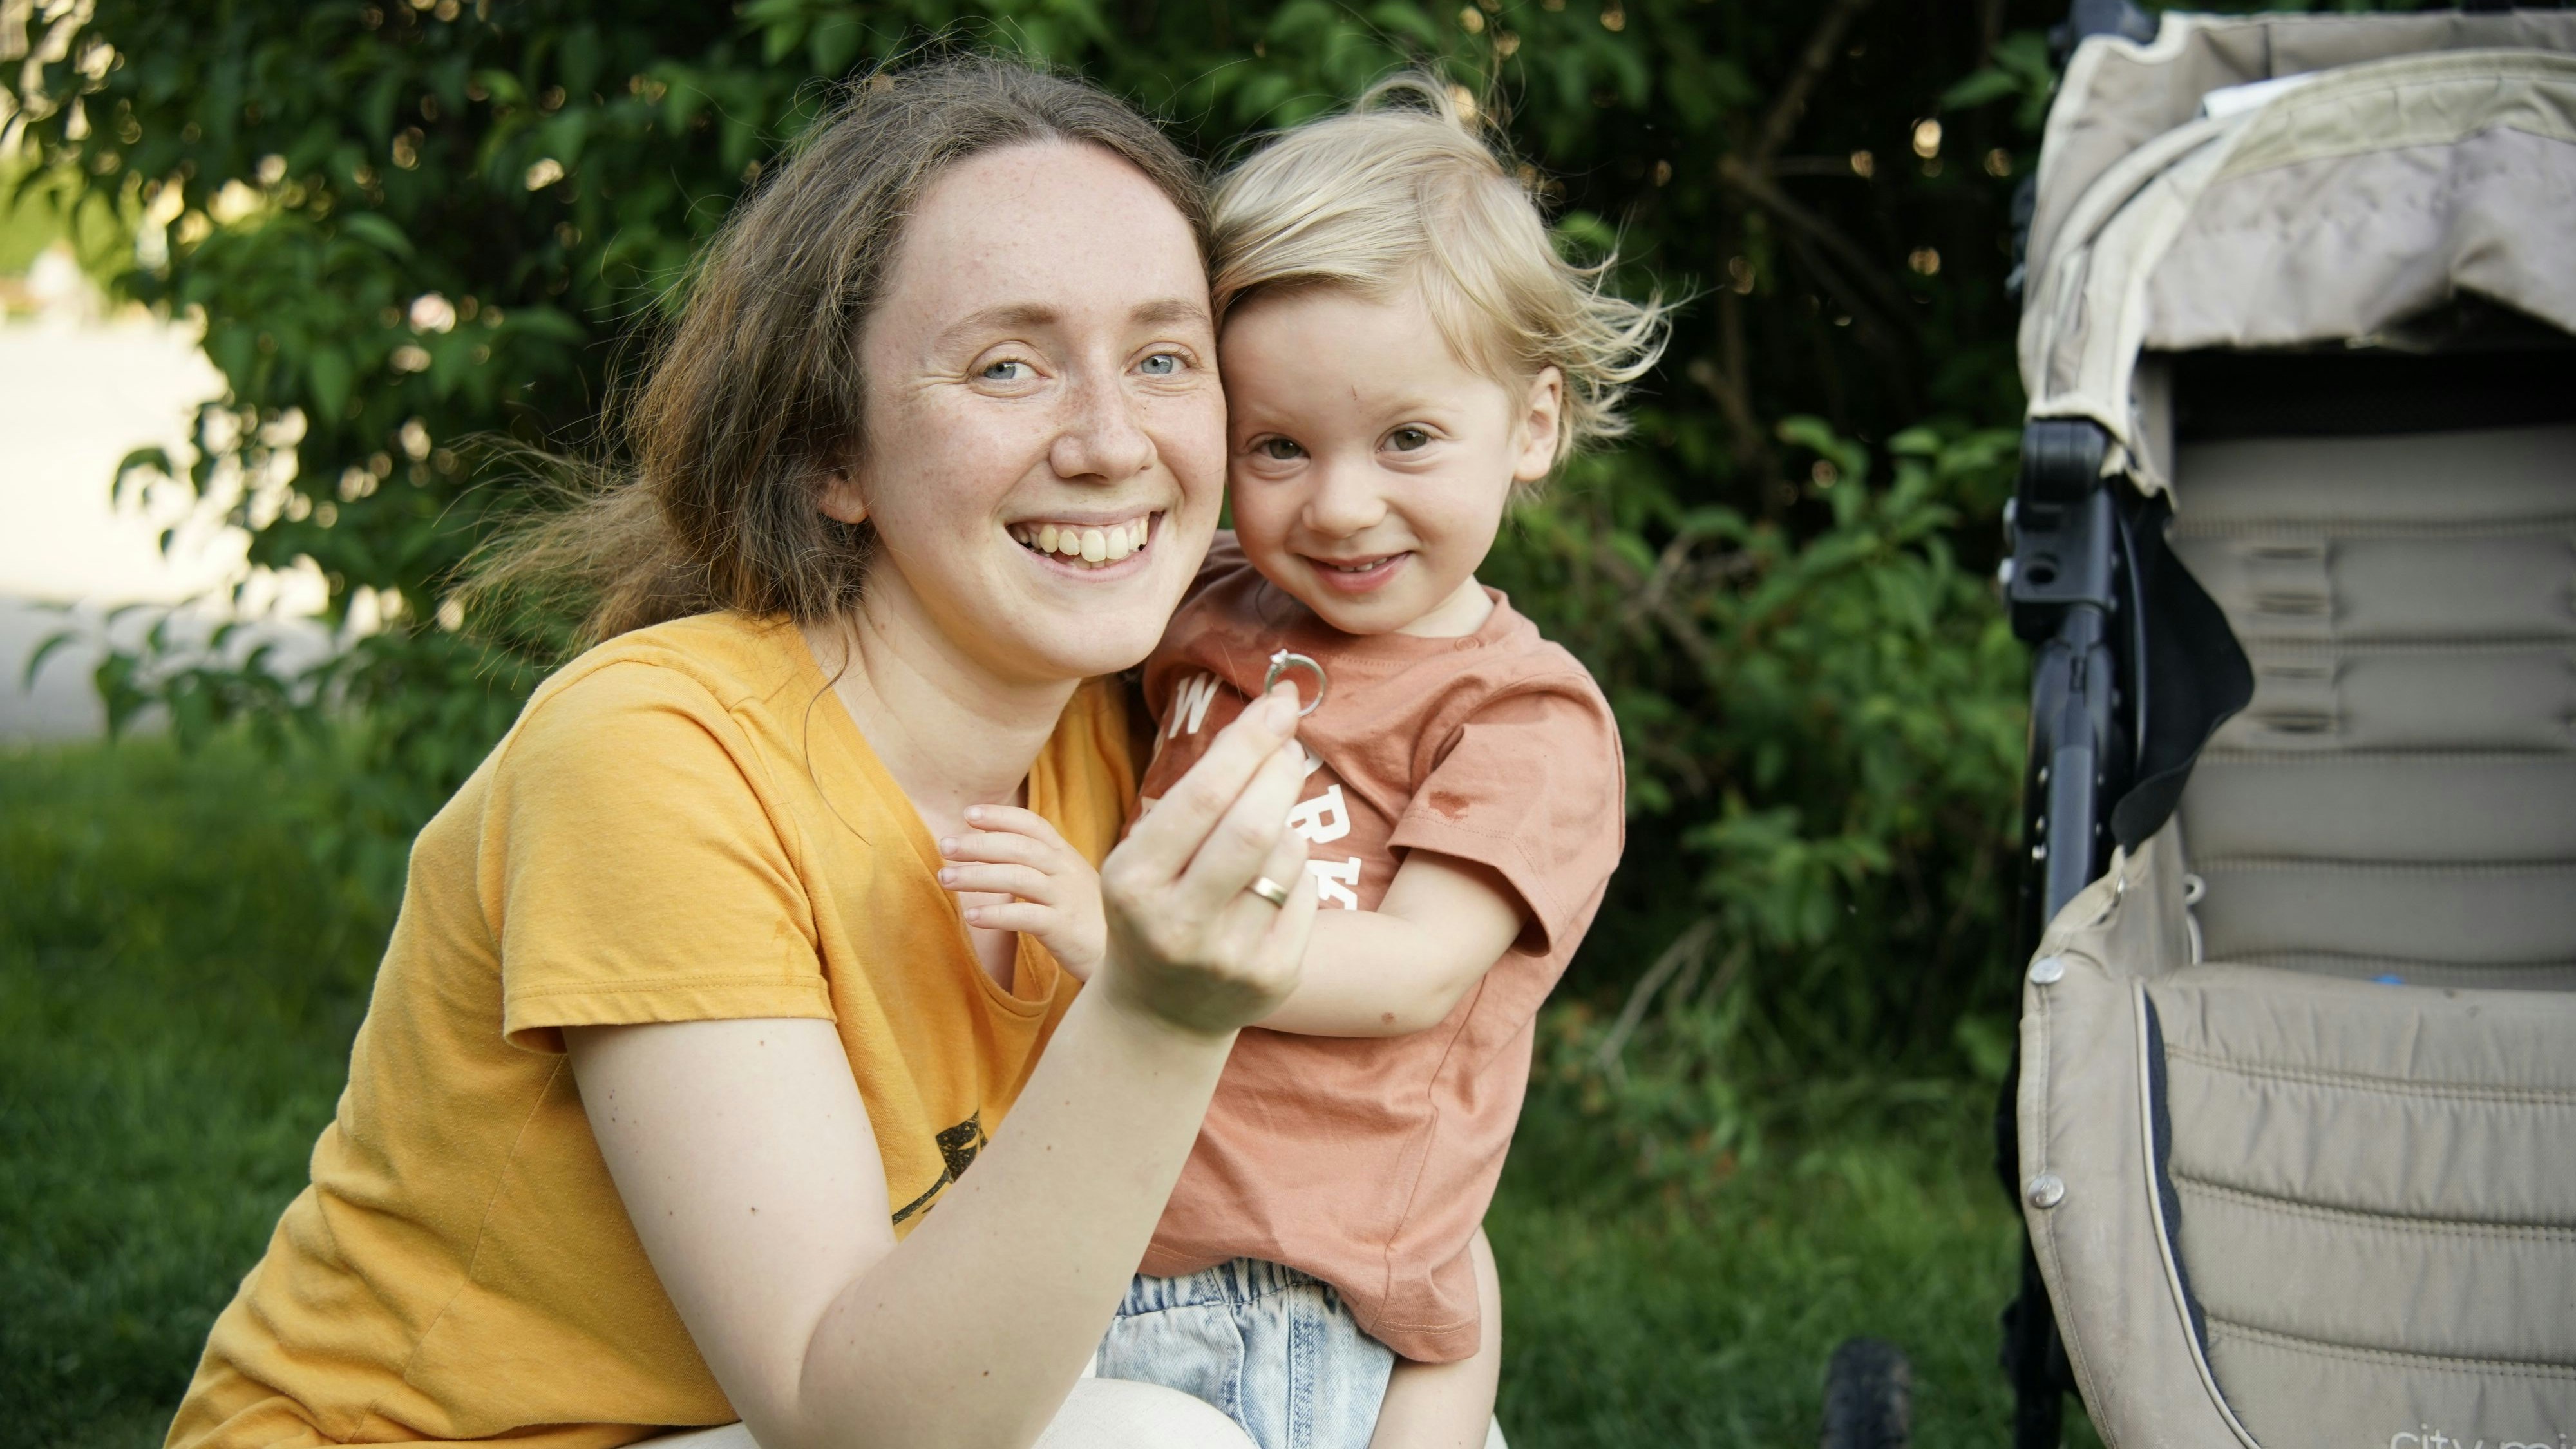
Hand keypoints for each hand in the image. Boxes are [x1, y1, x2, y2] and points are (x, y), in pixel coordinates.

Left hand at [939, 806, 1105, 980]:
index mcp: (1067, 857)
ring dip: (977, 875)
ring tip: (945, 877)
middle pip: (1019, 847)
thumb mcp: (1071, 884)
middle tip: (944, 845)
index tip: (968, 814)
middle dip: (978, 844)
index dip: (1001, 816)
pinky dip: (995, 914)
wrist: (1130, 955)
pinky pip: (1025, 916)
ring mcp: (1066, 898)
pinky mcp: (1064, 928)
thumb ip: (1042, 867)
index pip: (1033, 825)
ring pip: (1017, 877)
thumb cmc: (1091, 921)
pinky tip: (970, 915)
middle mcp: (1067, 871)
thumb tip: (996, 854)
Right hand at [1096, 683, 1315, 1036]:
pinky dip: (1297, 872)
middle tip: (1291, 747)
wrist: (1161, 1013)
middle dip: (1281, 772)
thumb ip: (1193, 803)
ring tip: (1263, 835)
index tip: (1280, 702)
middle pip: (1255, 826)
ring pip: (1288, 856)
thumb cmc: (1156, 909)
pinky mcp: (1272, 977)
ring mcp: (1228, 957)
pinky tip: (1271, 887)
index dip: (1249, 741)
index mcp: (1132, 881)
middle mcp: (1177, 923)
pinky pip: (1307, 893)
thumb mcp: (1144, 860)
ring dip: (1287, 826)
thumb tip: (1272, 726)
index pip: (1203, 797)